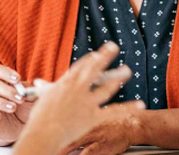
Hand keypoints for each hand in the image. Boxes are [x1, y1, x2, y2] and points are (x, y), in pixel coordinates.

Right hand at [0, 65, 33, 143]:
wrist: (21, 129)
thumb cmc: (25, 109)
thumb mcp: (33, 100)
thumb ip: (35, 91)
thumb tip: (38, 84)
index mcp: (1, 80)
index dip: (6, 73)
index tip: (18, 79)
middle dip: (8, 90)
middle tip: (21, 99)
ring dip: (1, 102)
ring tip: (13, 108)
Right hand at [14, 42, 144, 154]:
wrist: (44, 133)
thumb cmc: (40, 117)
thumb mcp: (43, 98)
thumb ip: (47, 89)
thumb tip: (39, 83)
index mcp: (66, 83)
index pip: (81, 66)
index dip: (91, 58)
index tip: (97, 53)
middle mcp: (79, 89)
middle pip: (95, 69)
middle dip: (105, 56)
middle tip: (114, 46)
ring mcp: (87, 103)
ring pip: (107, 87)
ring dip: (118, 77)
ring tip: (126, 70)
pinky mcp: (94, 117)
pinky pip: (114, 112)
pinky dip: (128, 108)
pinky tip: (139, 104)